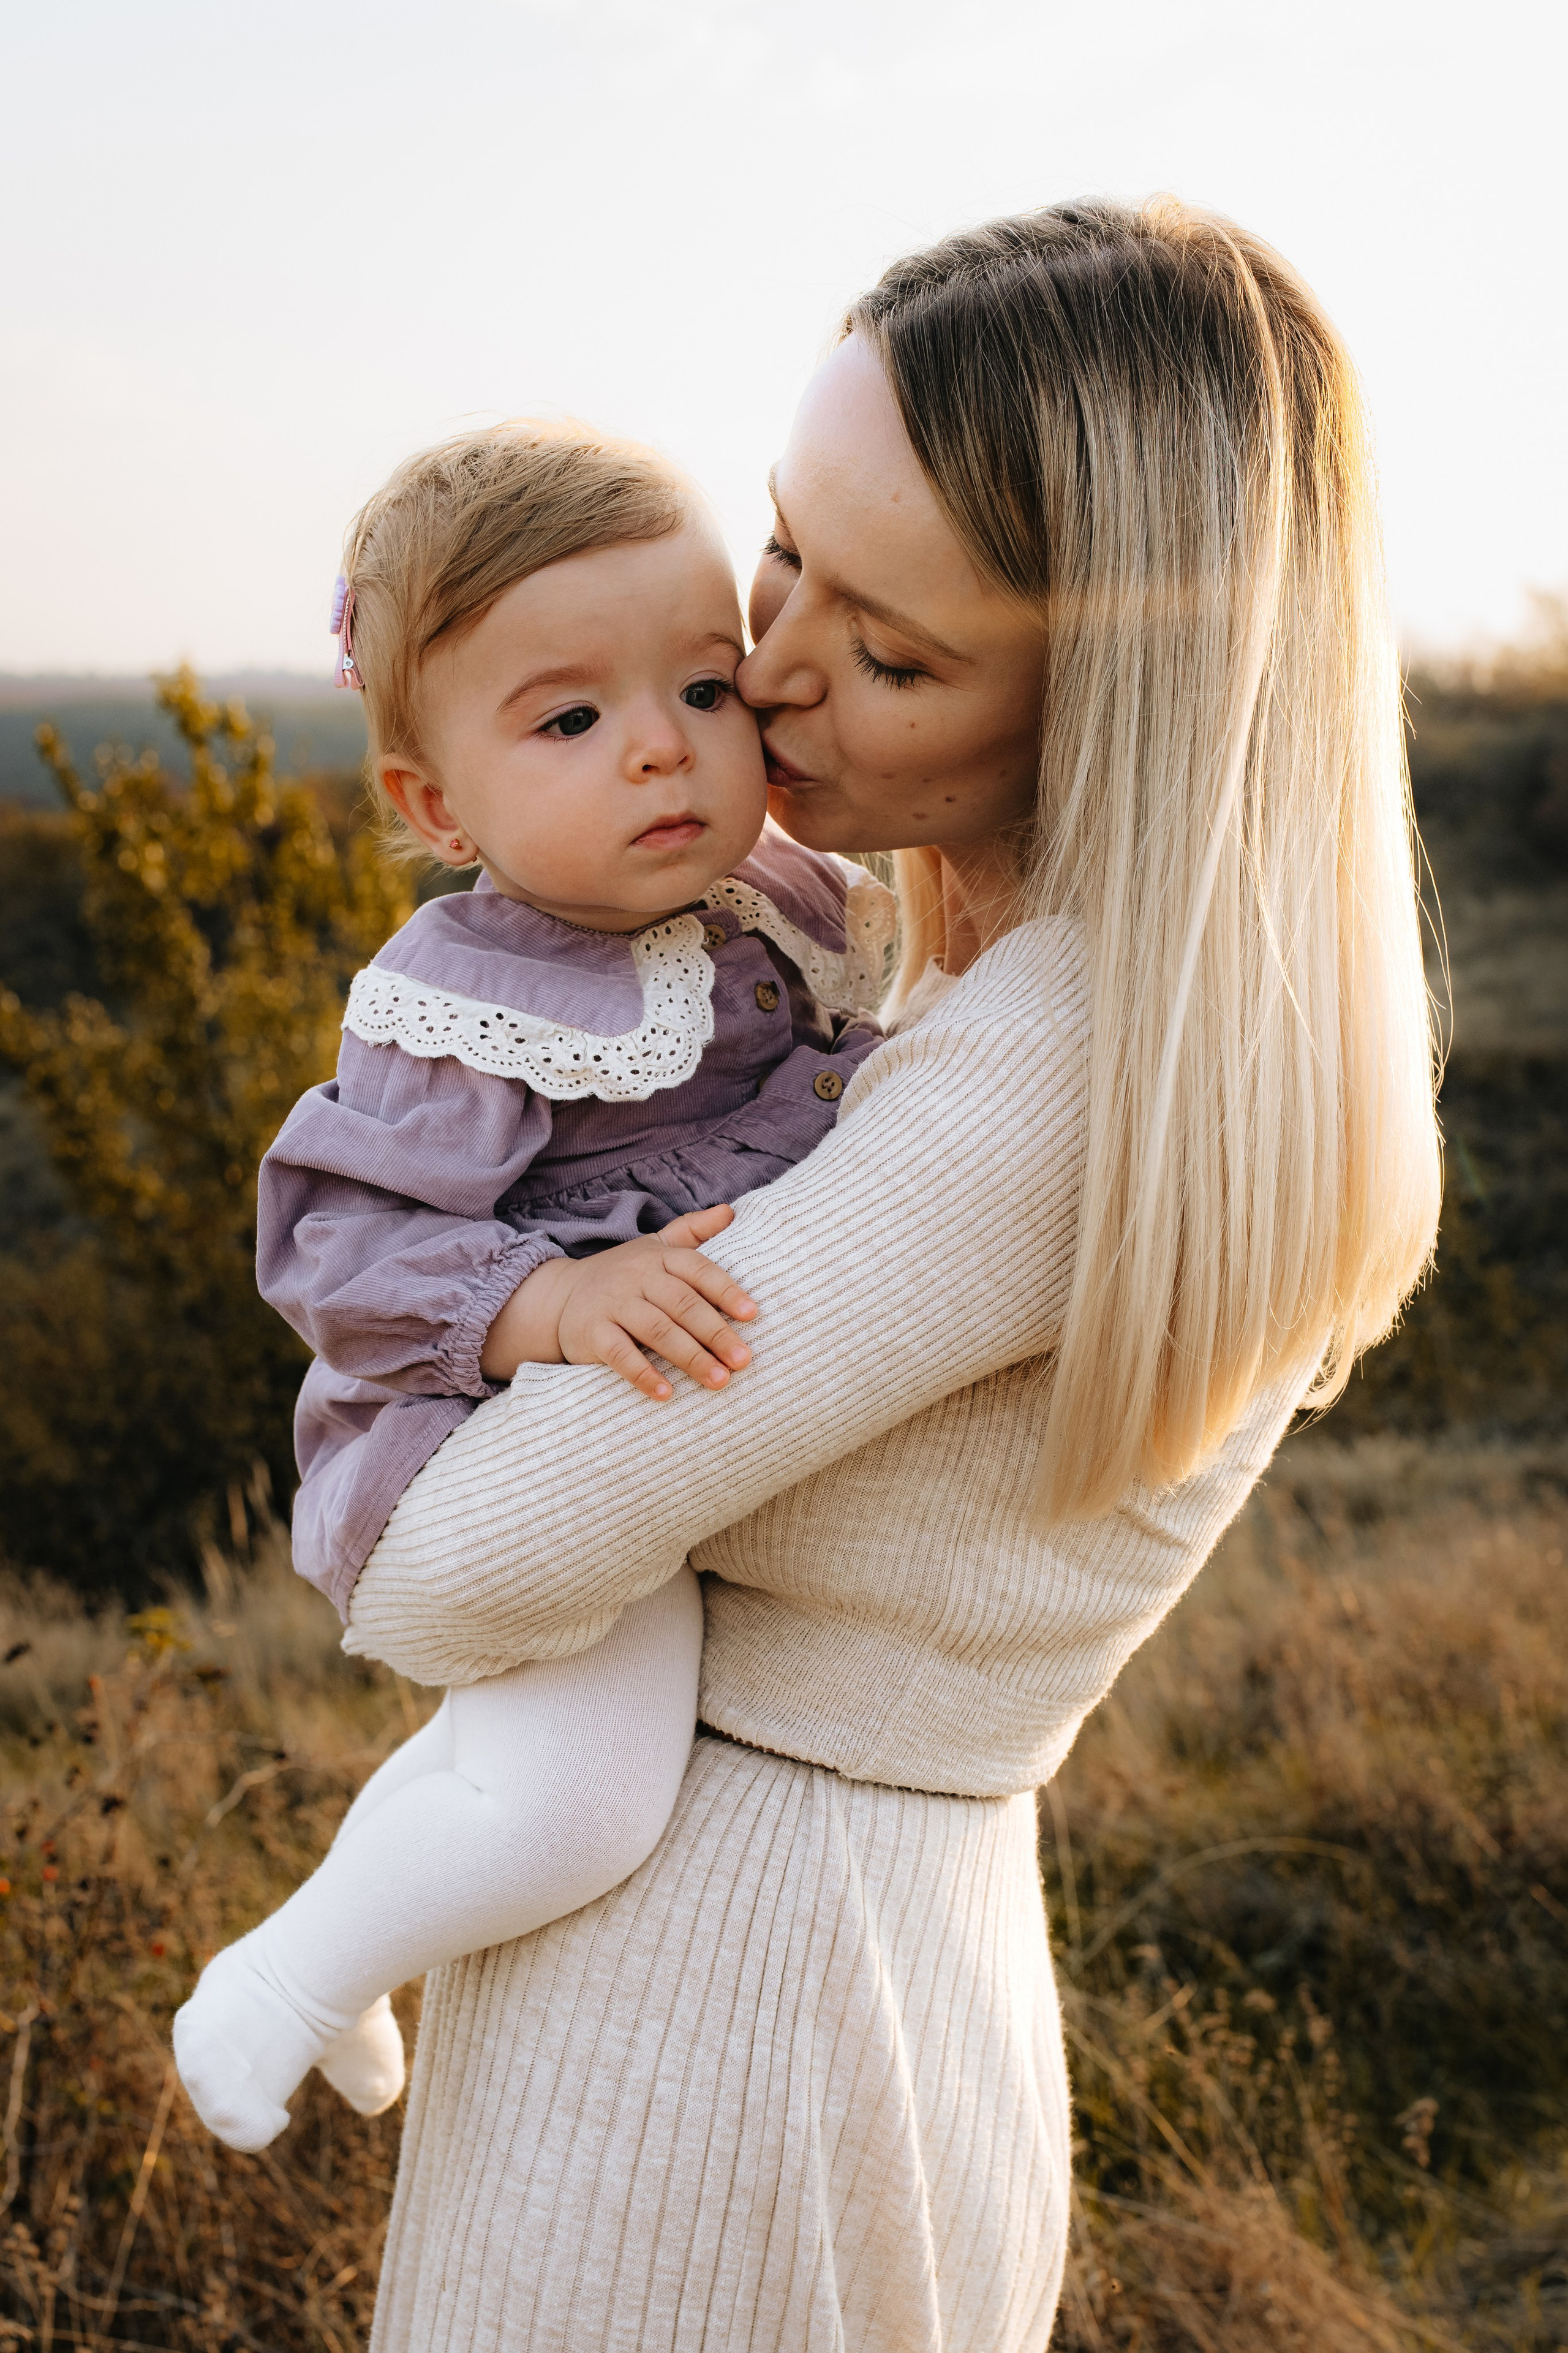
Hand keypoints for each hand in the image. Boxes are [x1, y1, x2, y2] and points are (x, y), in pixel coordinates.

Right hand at [479, 1204, 757, 1400]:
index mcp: (659, 1256)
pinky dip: (643, 1374)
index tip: (751, 1315)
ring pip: (657, 1330)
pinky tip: (666, 1394)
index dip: (725, 1291)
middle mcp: (637, 1277)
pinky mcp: (593, 1332)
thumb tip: (730, 1211)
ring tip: (718, 1381)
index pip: (698, 1270)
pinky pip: (620, 1354)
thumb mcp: (654, 1247)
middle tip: (743, 1360)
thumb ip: (692, 1230)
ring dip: (690, 1357)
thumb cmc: (623, 1274)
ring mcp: (613, 1304)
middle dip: (715, 1333)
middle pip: (683, 1304)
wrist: (561, 1296)